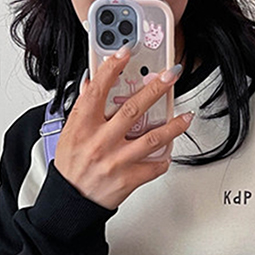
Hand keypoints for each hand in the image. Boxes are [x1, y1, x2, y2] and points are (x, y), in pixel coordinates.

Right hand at [53, 48, 193, 210]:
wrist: (72, 201)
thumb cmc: (71, 168)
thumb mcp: (68, 133)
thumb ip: (82, 109)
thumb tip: (91, 84)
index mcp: (84, 126)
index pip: (98, 90)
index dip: (112, 68)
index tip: (126, 53)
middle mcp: (101, 141)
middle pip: (133, 109)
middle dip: (155, 89)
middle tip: (170, 76)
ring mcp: (117, 161)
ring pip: (152, 138)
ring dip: (173, 126)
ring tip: (185, 117)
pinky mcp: (128, 179)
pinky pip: (153, 167)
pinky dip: (164, 159)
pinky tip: (168, 152)